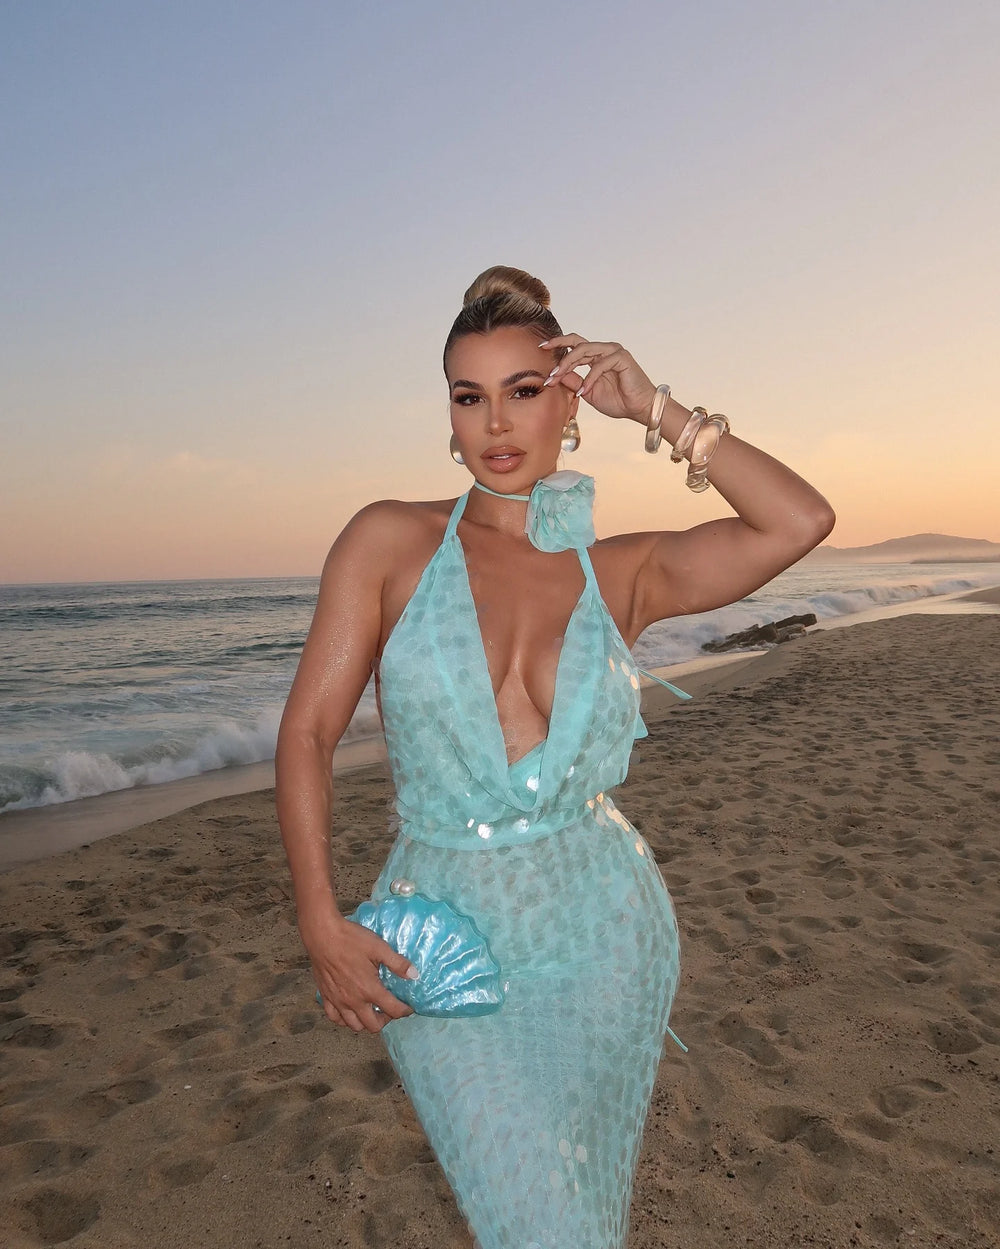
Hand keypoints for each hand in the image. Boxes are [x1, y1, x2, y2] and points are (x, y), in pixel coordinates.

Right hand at [300, 908, 416, 1033]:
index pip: (393, 1010)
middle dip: (385, 1020)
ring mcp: (338, 1001)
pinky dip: (344, 1019)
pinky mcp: (326, 997)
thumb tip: (415, 975)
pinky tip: (349, 1010)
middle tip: (389, 1009)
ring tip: (371, 1010)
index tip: (409, 1008)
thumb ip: (398, 963)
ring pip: (354, 1026)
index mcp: (370, 989)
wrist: (322, 935)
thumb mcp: (379, 948)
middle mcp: (354, 1001)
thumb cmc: (351, 940)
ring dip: (365, 1022)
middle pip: (373, 1026)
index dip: (405, 1011)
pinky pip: (335, 1018)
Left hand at [541, 334, 656, 423]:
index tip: (540, 347)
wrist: (639, 409)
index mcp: (596, 357)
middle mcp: (604, 350)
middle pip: (576, 343)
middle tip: (546, 366)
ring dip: (568, 364)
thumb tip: (555, 376)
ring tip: (557, 378)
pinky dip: (589, 378)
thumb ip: (573, 382)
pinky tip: (583, 391)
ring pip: (585, 350)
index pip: (573, 345)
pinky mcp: (622, 357)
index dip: (557, 344)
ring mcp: (613, 351)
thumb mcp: (587, 393)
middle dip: (558, 352)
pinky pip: (600, 364)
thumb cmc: (617, 401)